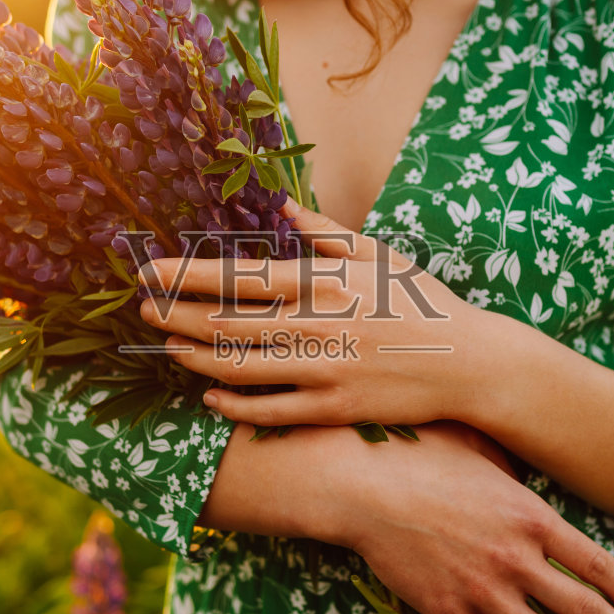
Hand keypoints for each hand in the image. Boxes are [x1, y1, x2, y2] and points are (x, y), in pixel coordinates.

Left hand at [138, 197, 517, 426]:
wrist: (470, 363)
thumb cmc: (423, 302)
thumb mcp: (377, 255)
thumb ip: (324, 232)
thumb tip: (283, 202)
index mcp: (325, 282)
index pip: (239, 277)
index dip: (186, 276)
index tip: (150, 272)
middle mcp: (318, 325)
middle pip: (226, 323)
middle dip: (176, 315)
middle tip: (143, 309)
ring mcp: (324, 370)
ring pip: (239, 368)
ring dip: (194, 356)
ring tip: (168, 345)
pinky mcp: (334, 409)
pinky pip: (269, 411)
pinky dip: (234, 404)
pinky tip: (210, 395)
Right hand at [329, 420, 613, 613]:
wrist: (367, 485)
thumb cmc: (422, 455)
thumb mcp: (482, 451)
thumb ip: (513, 473)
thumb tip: (526, 475)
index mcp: (532, 517)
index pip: (596, 564)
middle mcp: (517, 559)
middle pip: (583, 609)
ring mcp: (482, 590)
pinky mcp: (446, 612)